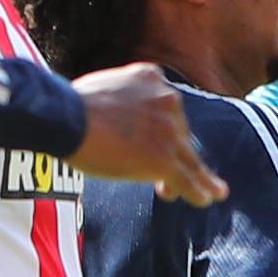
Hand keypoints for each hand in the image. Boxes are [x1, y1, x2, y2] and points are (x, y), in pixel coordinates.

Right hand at [69, 63, 225, 205]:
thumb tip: (115, 112)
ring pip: (189, 159)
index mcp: (151, 78)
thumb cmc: (69, 104)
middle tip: (167, 173)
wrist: (63, 116)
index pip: (165, 106)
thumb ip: (122, 97)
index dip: (166, 128)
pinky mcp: (164, 159)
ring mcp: (168, 132)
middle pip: (178, 133)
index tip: (161, 140)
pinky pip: (188, 179)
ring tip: (213, 190)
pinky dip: (199, 191)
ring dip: (199, 177)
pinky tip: (206, 198)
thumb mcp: (103, 85)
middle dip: (173, 153)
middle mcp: (167, 101)